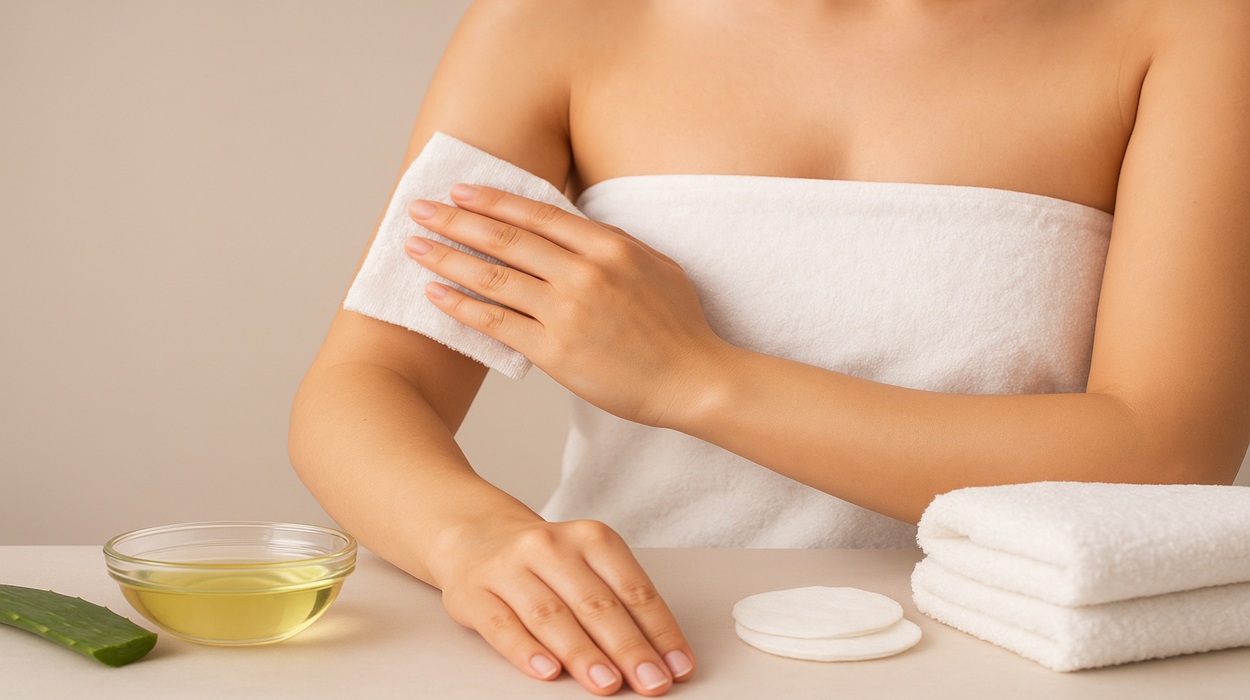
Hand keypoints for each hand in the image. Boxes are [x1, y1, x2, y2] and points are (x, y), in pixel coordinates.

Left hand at [403, 184, 737, 427]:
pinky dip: (462, 307)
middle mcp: (584, 273)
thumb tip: (575, 225)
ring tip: (415, 248)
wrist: (694, 380)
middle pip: (506, 240)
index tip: (458, 190)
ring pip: (494, 278)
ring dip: (447, 259)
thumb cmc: (679, 327)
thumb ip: (612, 244)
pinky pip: (497, 324)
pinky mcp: (556, 353)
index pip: (537, 215)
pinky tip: (436, 295)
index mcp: (610, 246)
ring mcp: (568, 313)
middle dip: (455, 221)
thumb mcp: (656, 266)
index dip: (492, 200)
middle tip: (417, 209)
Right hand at [428, 516, 695, 695]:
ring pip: (551, 615)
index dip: (659, 631)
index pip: (633, 589)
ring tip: (608, 683)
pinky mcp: (474, 593)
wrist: (474, 536)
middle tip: (651, 681)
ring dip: (583, 654)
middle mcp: (550, 547)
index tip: (678, 666)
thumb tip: (659, 656)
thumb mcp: (588, 565)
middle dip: (628, 648)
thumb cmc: (546, 561)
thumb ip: (619, 603)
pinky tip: (547, 671)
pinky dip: (526, 651)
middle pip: (596, 604)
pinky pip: (502, 625)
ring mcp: (509, 568)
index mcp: (591, 538)